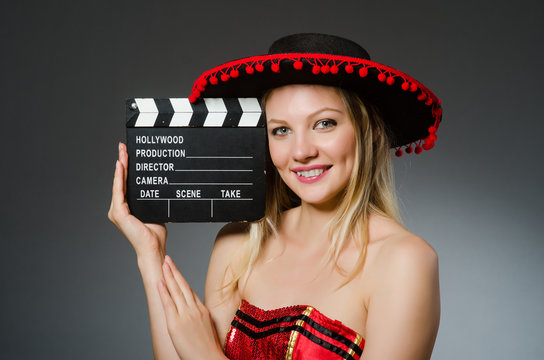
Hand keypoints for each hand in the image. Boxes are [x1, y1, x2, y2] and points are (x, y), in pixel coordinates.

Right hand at [108, 142, 166, 258]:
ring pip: (119, 183)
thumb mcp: (154, 210)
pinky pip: (119, 191)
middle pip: (120, 181)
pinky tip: (120, 165)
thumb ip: (152, 199)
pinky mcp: (119, 213)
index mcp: (126, 208)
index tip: (127, 154)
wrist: (154, 248)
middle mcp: (119, 208)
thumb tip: (160, 185)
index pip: (125, 184)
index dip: (125, 168)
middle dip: (122, 162)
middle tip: (122, 146)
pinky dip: (119, 178)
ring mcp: (117, 211)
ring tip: (123, 151)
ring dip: (121, 166)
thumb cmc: (155, 234)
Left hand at [158, 256, 224, 359]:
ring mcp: (186, 315)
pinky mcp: (176, 323)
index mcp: (203, 310)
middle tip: (168, 259)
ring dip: (169, 275)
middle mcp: (194, 309)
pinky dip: (164, 291)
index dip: (182, 279)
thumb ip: (200, 320)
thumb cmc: (208, 350)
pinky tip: (160, 281)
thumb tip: (193, 320)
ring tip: (164, 264)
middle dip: (175, 271)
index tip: (176, 271)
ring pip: (176, 290)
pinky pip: (169, 303)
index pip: (190, 290)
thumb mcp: (208, 329)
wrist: (209, 359)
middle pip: (183, 285)